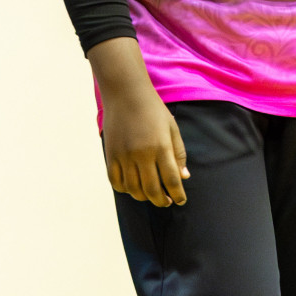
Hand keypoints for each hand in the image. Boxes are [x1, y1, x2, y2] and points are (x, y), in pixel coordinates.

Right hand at [101, 88, 188, 206]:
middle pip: (152, 189)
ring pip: (134, 189)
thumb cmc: (153, 109)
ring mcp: (124, 155)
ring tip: (151, 195)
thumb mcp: (172, 128)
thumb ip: (179, 153)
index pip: (172, 180)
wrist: (125, 93)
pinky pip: (116, 181)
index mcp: (161, 147)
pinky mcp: (110, 154)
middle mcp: (142, 154)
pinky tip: (133, 187)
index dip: (178, 194)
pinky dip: (125, 189)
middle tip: (167, 202)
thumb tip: (184, 177)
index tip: (181, 200)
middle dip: (162, 201)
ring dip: (144, 197)